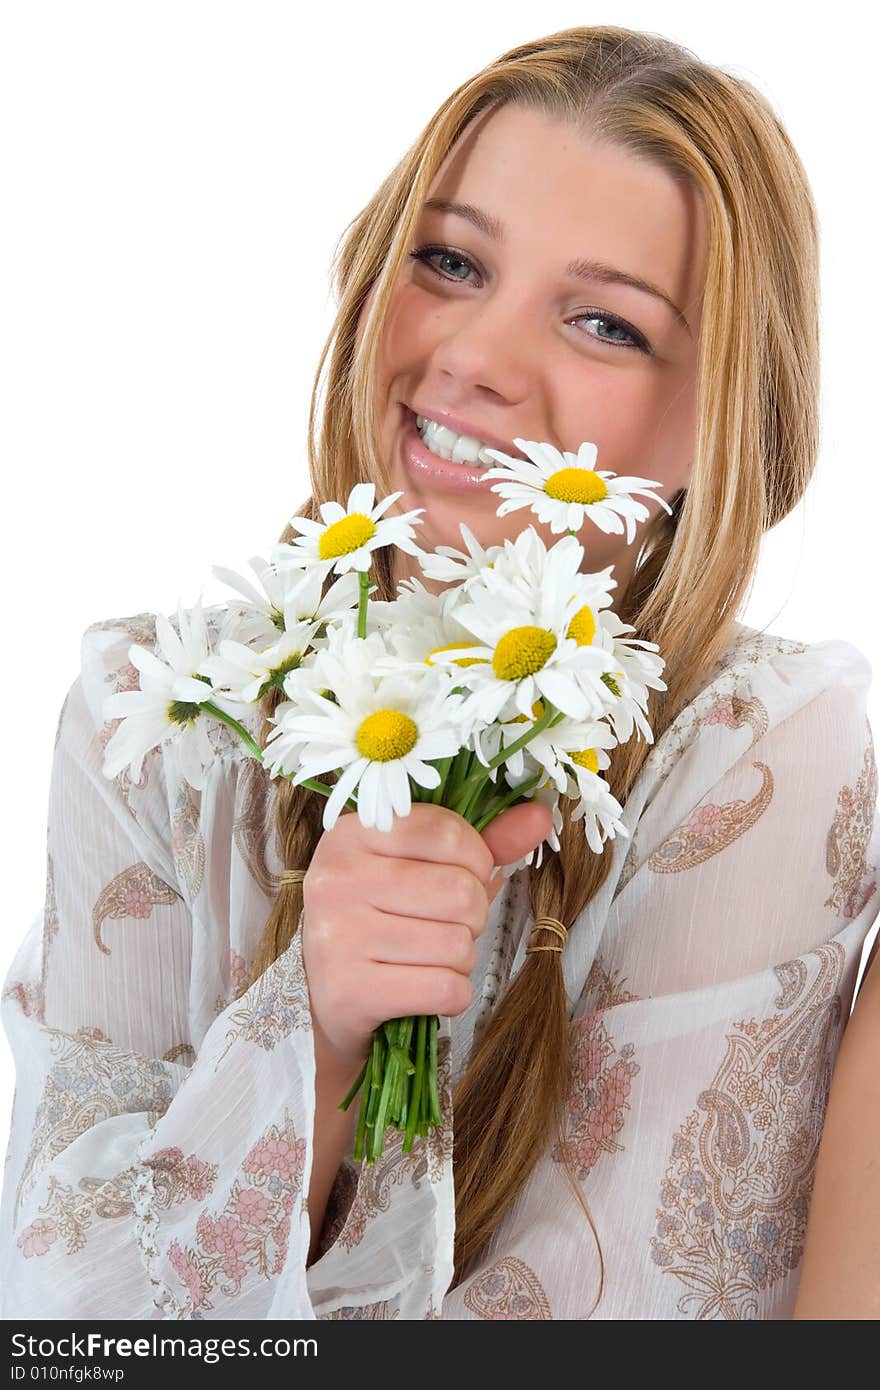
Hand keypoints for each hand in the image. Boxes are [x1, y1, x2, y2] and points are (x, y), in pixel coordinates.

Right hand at [301, 798, 552, 1072]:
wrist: (330, 1000)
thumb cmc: (385, 919)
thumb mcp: (424, 867)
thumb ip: (483, 841)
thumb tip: (541, 815)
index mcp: (352, 832)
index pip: (448, 832)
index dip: (475, 861)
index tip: (457, 876)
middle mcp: (337, 877)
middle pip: (461, 892)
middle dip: (471, 917)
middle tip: (441, 926)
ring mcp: (337, 935)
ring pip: (457, 944)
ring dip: (460, 959)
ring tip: (426, 957)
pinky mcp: (348, 990)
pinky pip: (445, 989)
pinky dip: (451, 995)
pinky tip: (422, 988)